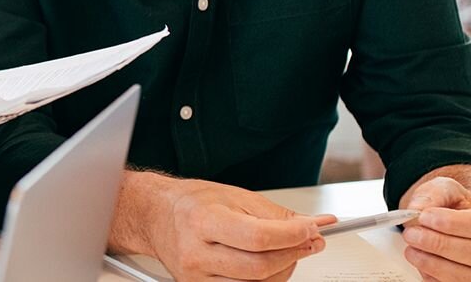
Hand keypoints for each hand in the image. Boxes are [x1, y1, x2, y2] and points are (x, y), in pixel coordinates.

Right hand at [128, 175, 333, 281]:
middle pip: (259, 267)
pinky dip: (264, 279)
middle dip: (293, 254)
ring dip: (282, 269)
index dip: (293, 236)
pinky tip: (268, 264)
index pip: (258, 237)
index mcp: (203, 220)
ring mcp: (195, 275)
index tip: (311, 230)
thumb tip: (314, 225)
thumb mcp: (235, 196)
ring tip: (286, 251)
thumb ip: (277, 214)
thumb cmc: (193, 203)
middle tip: (308, 241)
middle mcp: (195, 251)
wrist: (156, 216)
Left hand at [399, 176, 470, 279]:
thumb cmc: (463, 209)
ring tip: (413, 250)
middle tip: (413, 234)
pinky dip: (439, 279)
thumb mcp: (450, 191)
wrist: (463, 227)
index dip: (456, 224)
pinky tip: (424, 264)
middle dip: (443, 245)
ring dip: (438, 265)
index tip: (426, 217)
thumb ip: (435, 194)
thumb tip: (419, 209)